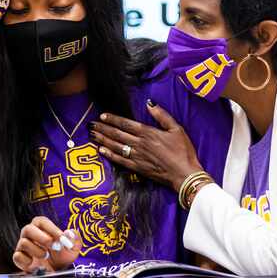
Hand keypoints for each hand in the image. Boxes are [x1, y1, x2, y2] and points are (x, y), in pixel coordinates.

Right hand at [12, 217, 80, 272]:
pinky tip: (36, 264)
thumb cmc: (62, 255)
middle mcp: (30, 234)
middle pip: (28, 229)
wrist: (56, 271)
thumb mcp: (73, 247)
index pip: (41, 221)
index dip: (51, 228)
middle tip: (52, 245)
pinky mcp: (19, 258)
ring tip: (46, 256)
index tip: (61, 238)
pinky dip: (27, 261)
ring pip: (23, 242)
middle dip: (41, 237)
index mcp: (42, 228)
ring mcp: (23, 246)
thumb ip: (74, 238)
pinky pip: (17, 256)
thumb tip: (70, 233)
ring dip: (36, 250)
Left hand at [89, 100, 212, 191]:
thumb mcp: (176, 129)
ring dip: (103, 140)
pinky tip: (101, 151)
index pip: (126, 124)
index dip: (113, 119)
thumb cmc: (183, 151)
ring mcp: (137, 156)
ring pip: (115, 146)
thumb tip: (150, 103)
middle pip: (117, 134)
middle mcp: (139, 144)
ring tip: (93, 135)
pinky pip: (119, 160)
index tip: (102, 116)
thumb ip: (162, 116)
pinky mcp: (137, 168)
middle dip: (103, 128)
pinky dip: (109, 155)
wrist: (184, 174)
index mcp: (148, 133)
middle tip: (91, 124)